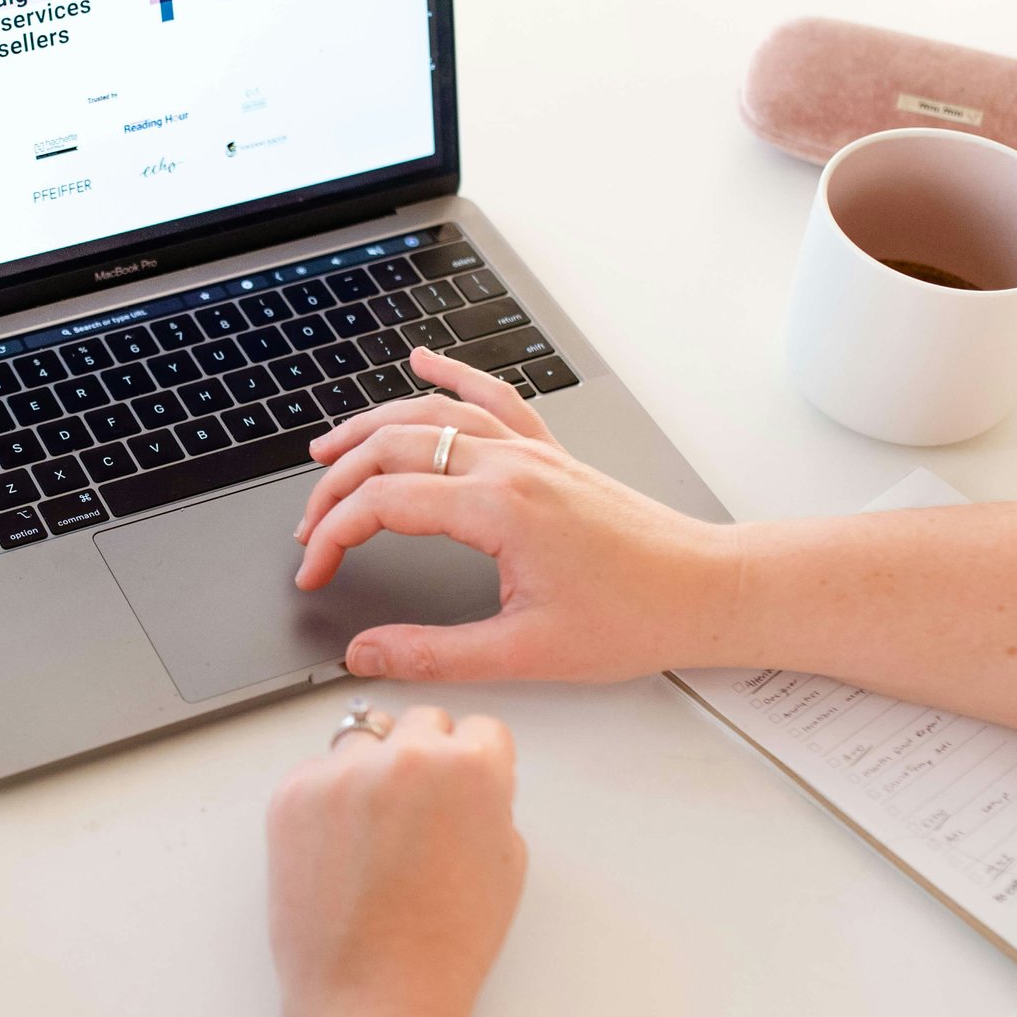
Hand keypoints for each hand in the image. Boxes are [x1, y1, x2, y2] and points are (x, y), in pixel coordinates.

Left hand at [267, 704, 524, 1016]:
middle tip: (418, 814)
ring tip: (375, 834)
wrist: (374, 998)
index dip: (475, 766)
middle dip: (426, 759)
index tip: (462, 792)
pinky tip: (340, 850)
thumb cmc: (445, 946)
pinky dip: (328, 799)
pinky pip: (316, 772)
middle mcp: (405, 757)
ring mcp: (340, 772)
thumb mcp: (505, 865)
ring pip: (365, 739)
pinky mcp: (291, 794)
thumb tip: (468, 780)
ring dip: (373, 769)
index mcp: (470, 768)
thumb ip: (490, 804)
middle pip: (422, 722)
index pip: (481, 729)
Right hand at [292, 348, 733, 683]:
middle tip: (309, 525)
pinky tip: (422, 361)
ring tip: (329, 450)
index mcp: (498, 508)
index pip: (382, 503)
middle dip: (336, 483)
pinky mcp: (550, 454)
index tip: (314, 571)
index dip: (332, 535)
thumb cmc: (636, 617)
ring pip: (432, 415)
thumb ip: (433, 654)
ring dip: (372, 426)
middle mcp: (510, 465)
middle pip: (393, 448)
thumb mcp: (525, 652)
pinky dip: (451, 374)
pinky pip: (492, 397)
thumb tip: (366, 654)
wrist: (707, 589)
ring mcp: (531, 452)